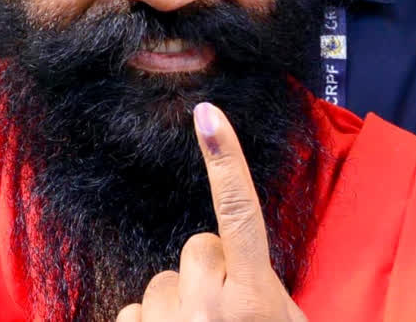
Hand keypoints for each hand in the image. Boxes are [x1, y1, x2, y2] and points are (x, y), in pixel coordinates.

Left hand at [115, 103, 307, 321]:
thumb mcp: (285, 319)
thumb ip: (262, 284)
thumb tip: (230, 250)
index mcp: (253, 299)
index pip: (239, 213)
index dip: (225, 160)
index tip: (208, 115)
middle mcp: (209, 311)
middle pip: (198, 247)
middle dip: (210, 270)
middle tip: (227, 311)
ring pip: (161, 282)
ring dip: (178, 304)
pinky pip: (130, 311)